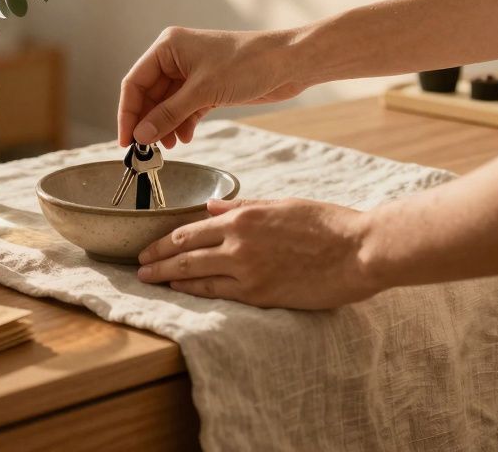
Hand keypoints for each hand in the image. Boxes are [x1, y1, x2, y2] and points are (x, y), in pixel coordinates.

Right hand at [118, 26, 307, 146]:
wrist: (289, 63)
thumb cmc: (248, 63)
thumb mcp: (203, 91)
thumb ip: (168, 114)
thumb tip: (141, 136)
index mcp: (168, 47)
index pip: (135, 83)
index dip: (128, 113)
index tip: (126, 141)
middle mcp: (176, 57)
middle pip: (149, 95)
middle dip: (148, 123)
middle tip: (145, 151)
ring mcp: (192, 73)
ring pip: (167, 105)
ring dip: (165, 126)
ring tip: (168, 147)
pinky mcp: (208, 87)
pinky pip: (185, 109)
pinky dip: (182, 124)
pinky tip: (184, 138)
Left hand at [136, 198, 381, 309]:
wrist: (359, 251)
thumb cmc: (328, 223)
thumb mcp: (283, 205)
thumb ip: (244, 205)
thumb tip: (211, 206)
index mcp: (244, 216)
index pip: (191, 229)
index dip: (165, 239)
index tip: (149, 245)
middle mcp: (238, 241)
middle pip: (183, 251)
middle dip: (156, 259)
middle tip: (138, 266)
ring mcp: (247, 269)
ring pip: (194, 272)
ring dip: (167, 276)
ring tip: (149, 279)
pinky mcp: (260, 293)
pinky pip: (217, 292)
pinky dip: (193, 289)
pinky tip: (180, 288)